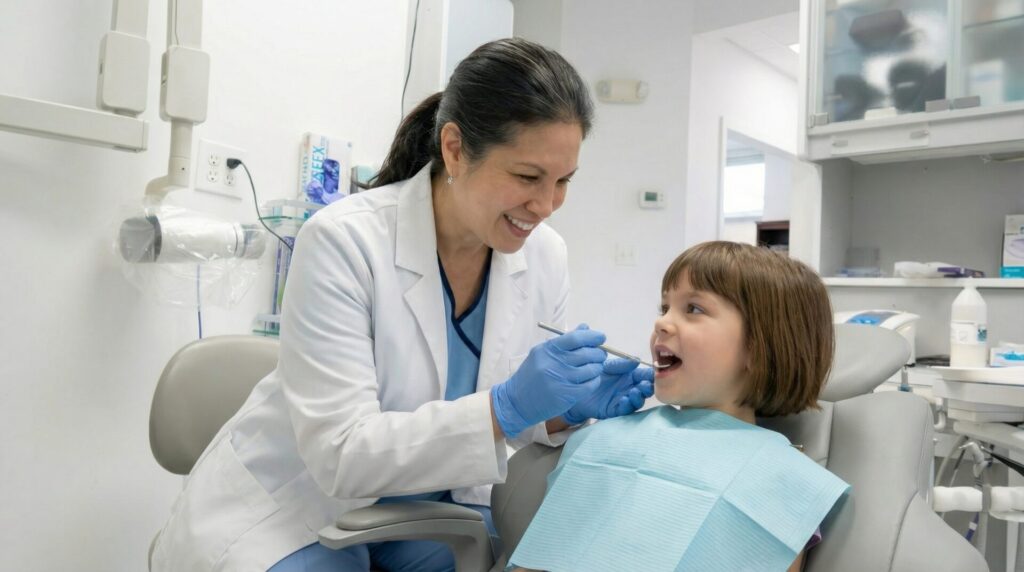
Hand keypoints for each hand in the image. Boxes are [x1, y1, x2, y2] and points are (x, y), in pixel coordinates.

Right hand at [490, 325, 606, 436]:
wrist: (517, 401)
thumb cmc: (531, 375)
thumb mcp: (543, 354)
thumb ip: (565, 341)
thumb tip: (586, 328)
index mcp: (548, 350)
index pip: (576, 338)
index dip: (592, 336)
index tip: (601, 337)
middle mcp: (554, 363)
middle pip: (587, 353)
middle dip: (599, 353)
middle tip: (601, 354)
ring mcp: (561, 380)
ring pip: (591, 369)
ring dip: (598, 367)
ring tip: (595, 367)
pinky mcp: (566, 396)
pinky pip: (590, 385)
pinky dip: (595, 381)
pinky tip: (591, 380)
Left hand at [561, 357, 653, 424]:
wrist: (575, 385)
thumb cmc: (593, 373)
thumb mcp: (606, 365)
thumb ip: (621, 363)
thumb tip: (637, 360)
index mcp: (630, 376)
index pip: (645, 375)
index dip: (652, 375)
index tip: (656, 374)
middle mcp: (629, 388)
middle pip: (645, 390)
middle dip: (648, 387)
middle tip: (646, 384)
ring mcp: (623, 399)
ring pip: (637, 401)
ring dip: (639, 397)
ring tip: (635, 391)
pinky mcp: (613, 410)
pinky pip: (624, 410)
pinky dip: (627, 405)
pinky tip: (624, 399)